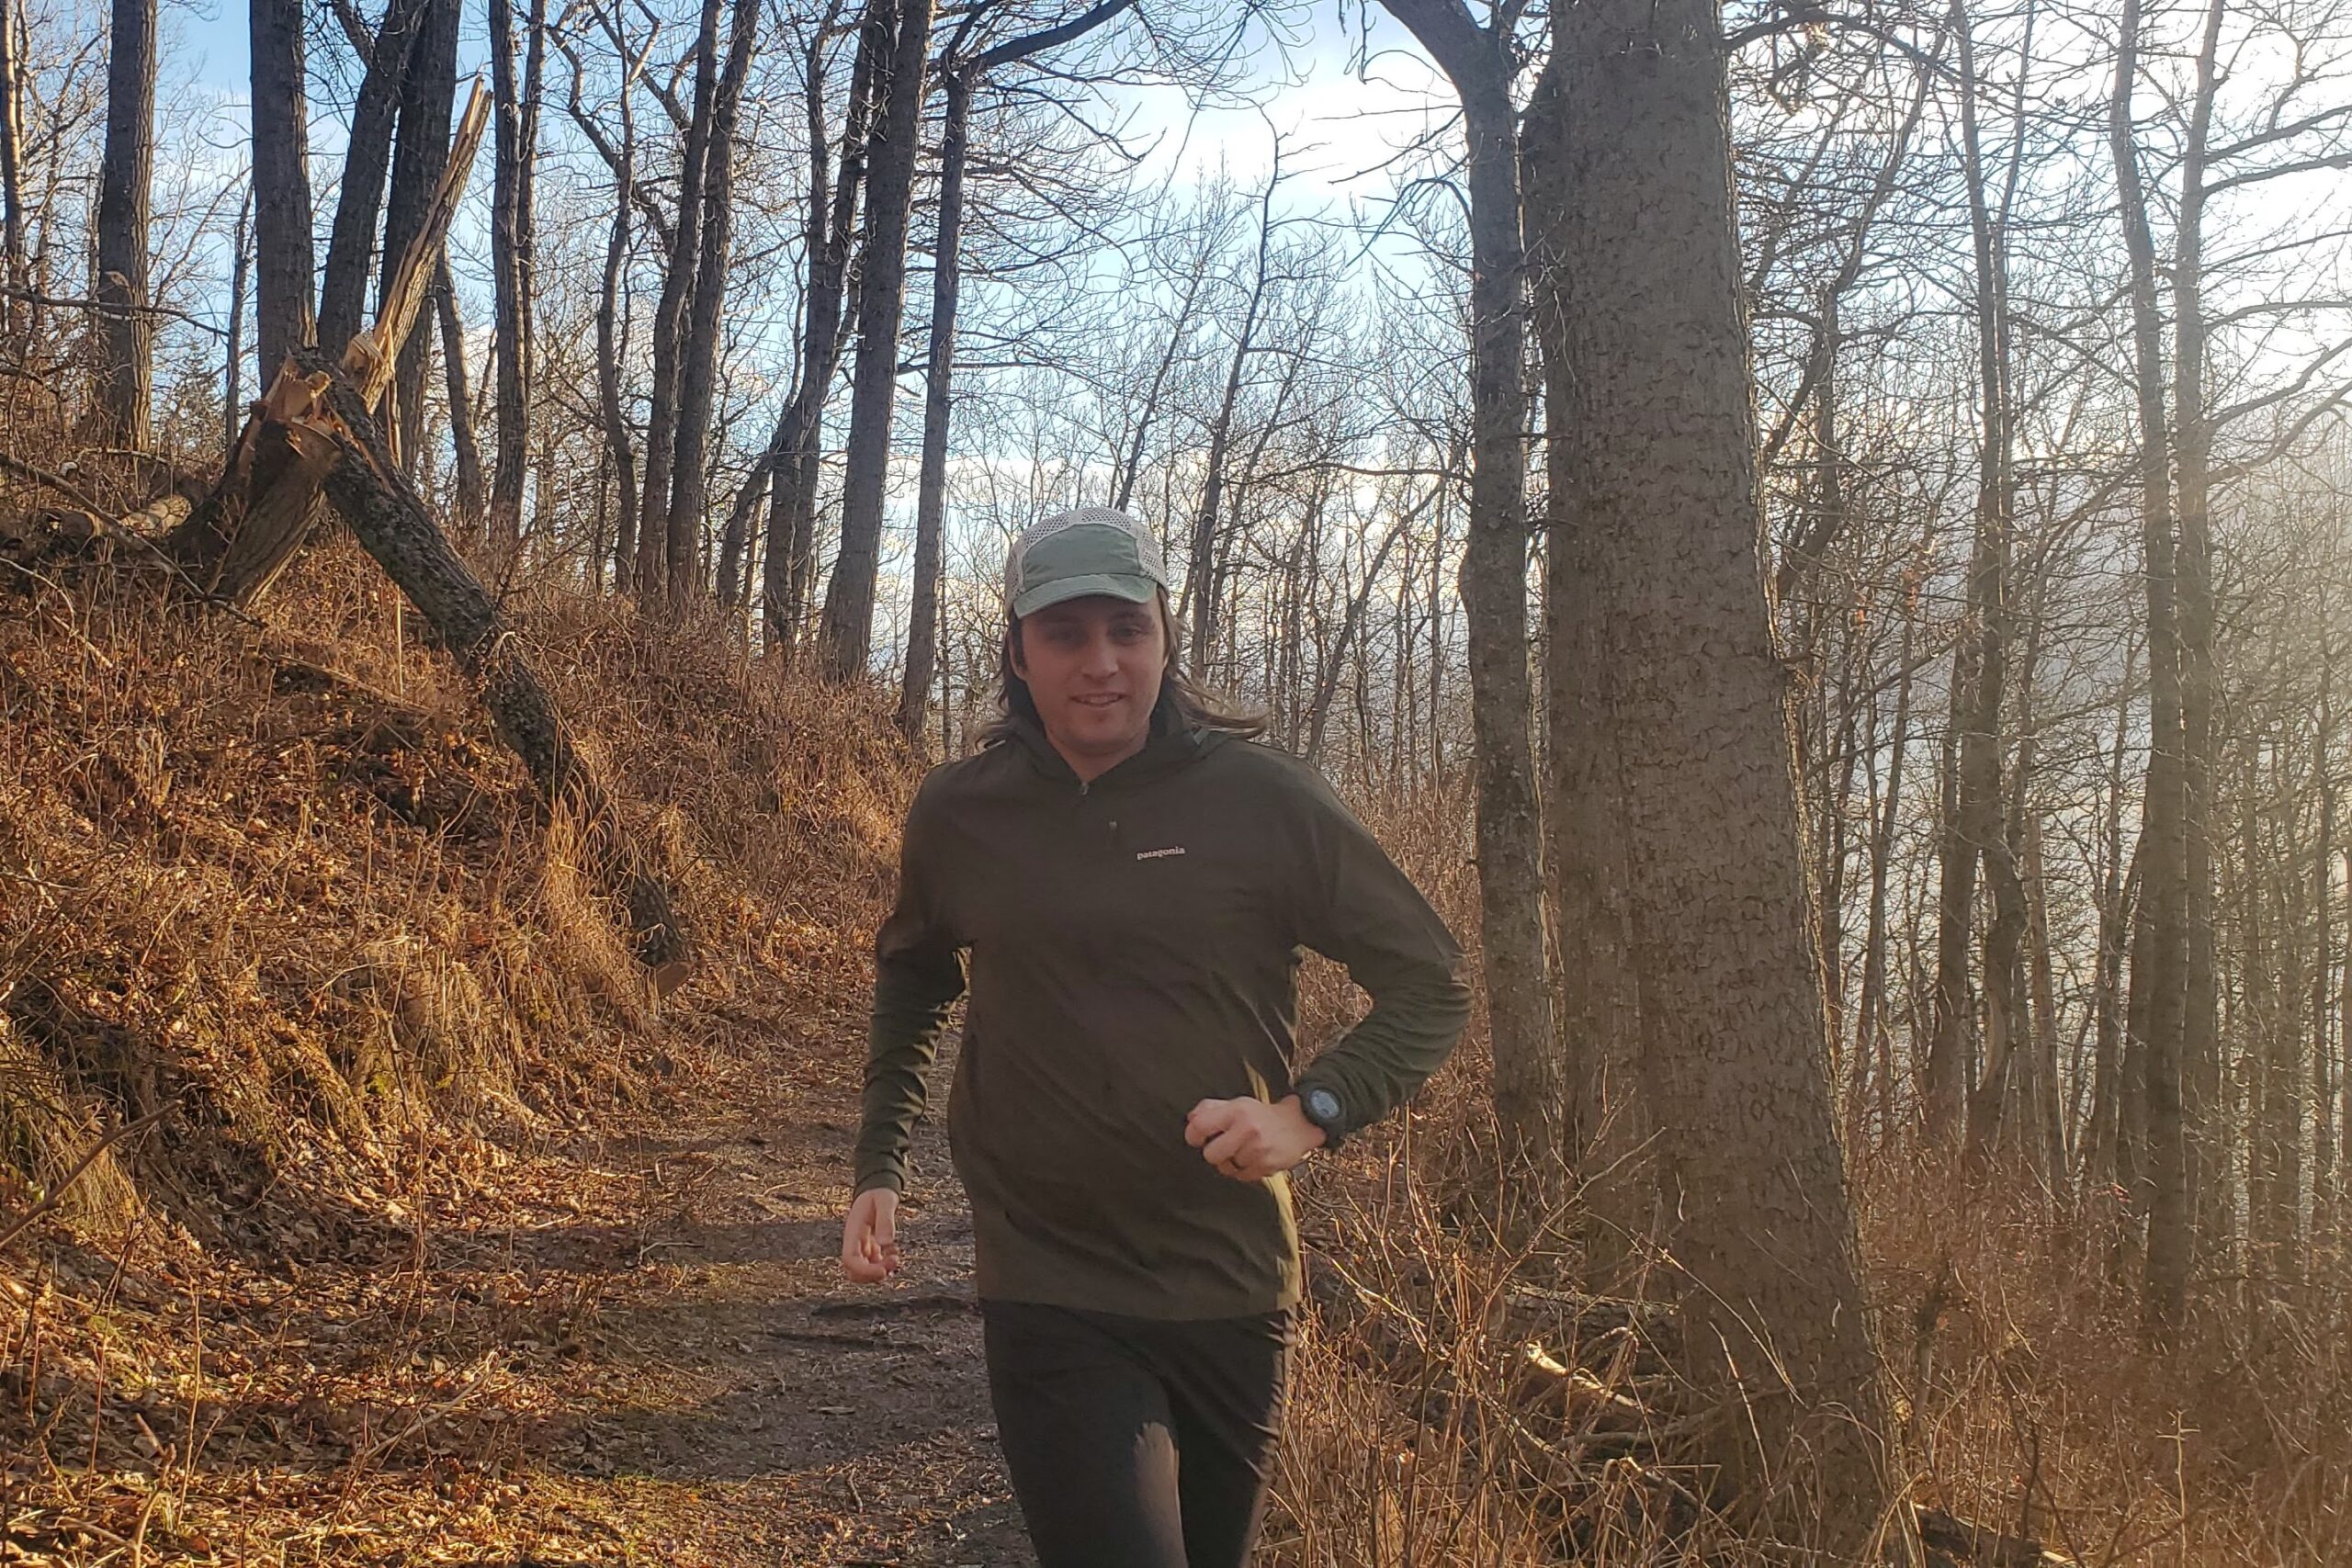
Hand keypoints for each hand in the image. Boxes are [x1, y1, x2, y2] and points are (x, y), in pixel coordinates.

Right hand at [840, 1186, 901, 1282]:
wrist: (877, 1188)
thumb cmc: (880, 1193)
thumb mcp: (885, 1202)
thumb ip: (886, 1220)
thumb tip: (886, 1243)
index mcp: (853, 1231)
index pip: (850, 1260)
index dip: (864, 1271)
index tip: (883, 1270)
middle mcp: (854, 1242)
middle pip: (854, 1271)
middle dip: (873, 1274)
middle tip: (893, 1262)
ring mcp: (861, 1246)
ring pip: (864, 1271)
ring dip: (880, 1270)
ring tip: (895, 1257)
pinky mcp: (869, 1247)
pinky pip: (873, 1264)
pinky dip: (884, 1264)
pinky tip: (893, 1253)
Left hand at [1185, 1095, 1325, 1181]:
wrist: (1300, 1124)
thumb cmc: (1263, 1115)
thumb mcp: (1238, 1104)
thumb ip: (1211, 1108)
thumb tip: (1190, 1119)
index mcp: (1237, 1111)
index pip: (1200, 1126)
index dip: (1193, 1135)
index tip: (1197, 1138)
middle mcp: (1247, 1129)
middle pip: (1210, 1155)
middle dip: (1214, 1153)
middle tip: (1224, 1146)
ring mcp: (1257, 1150)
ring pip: (1226, 1168)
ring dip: (1231, 1162)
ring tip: (1243, 1150)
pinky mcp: (1266, 1166)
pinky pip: (1241, 1177)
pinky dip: (1244, 1170)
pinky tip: (1253, 1158)